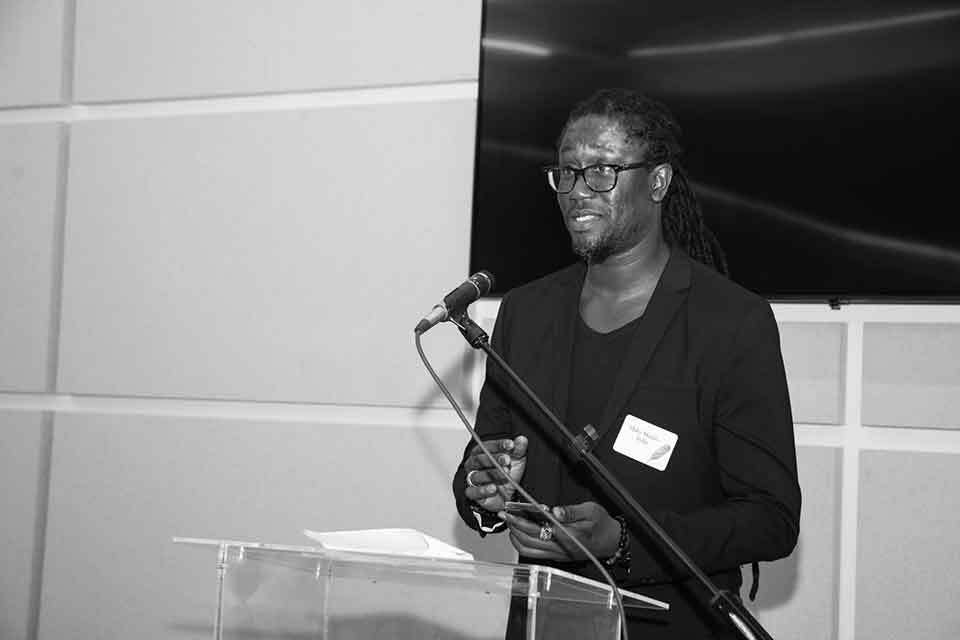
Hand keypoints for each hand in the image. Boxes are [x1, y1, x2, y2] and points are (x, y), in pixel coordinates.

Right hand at [462, 436, 527, 511]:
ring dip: (491, 474)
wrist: (506, 496)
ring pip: (477, 475)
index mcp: (481, 452)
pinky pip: (472, 492)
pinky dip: (482, 490)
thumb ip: (518, 449)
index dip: (498, 445)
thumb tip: (522, 439)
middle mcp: (473, 464)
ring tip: (504, 474)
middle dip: (494, 459)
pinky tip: (493, 488)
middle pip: (480, 459)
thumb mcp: (515, 460)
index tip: (511, 445)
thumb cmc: (507, 474)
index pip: (486, 446)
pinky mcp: (472, 493)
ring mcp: (472, 479)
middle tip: (507, 460)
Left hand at [501, 501, 620, 561]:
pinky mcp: (557, 556)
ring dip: (516, 537)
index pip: (537, 529)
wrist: (611, 541)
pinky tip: (520, 534)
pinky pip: (534, 554)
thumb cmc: (602, 525)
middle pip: (529, 540)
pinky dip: (523, 545)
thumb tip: (556, 511)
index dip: (521, 520)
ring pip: (529, 550)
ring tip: (511, 524)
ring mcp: (558, 554)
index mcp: (568, 536)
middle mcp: (561, 548)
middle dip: (514, 527)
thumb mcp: (591, 510)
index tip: (512, 512)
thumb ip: (571, 511)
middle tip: (506, 516)